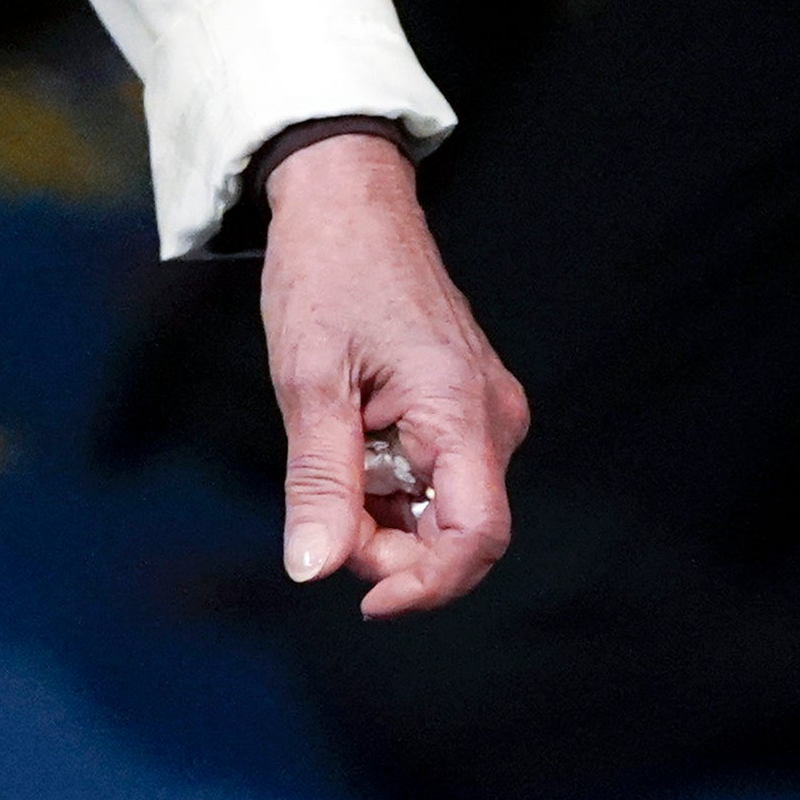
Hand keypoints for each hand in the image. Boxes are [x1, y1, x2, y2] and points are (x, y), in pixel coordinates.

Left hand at [256, 128, 527, 619]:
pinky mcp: (464, 403)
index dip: (425, 586)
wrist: (345, 199)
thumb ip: (319, 481)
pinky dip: (388, 483)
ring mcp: (482, 410)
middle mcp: (491, 417)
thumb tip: (313, 569)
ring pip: (442, 508)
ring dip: (383, 514)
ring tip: (328, 453)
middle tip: (320, 515)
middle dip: (388, 548)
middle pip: (456, 534)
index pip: (475, 539)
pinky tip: (349, 441)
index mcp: (463, 410)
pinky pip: (436, 475)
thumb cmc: (327, 274)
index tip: (362, 600)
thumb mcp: (307, 381)